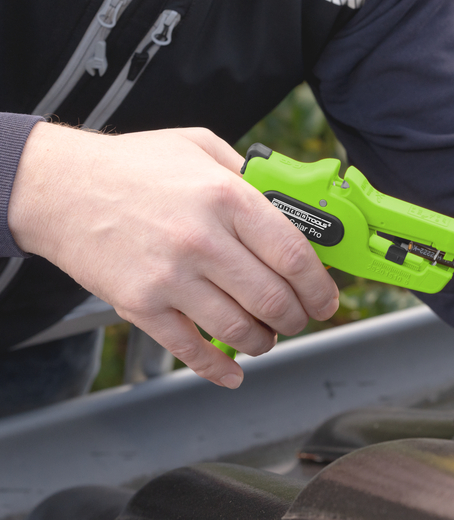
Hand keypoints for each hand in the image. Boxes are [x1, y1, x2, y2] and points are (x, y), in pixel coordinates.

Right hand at [9, 123, 338, 387]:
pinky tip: (234, 372)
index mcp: (226, 198)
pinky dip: (218, 369)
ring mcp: (170, 277)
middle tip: (300, 317)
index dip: (319, 285)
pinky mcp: (140, 305)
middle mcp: (202, 240)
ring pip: (239, 330)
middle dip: (298, 317)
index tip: (328, 298)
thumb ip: (248, 173)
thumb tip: (291, 203)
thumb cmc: (132, 166)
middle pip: (273, 299)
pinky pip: (189, 350)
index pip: (293, 254)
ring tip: (269, 336)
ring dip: (266, 341)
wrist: (58, 188)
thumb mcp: (200, 147)